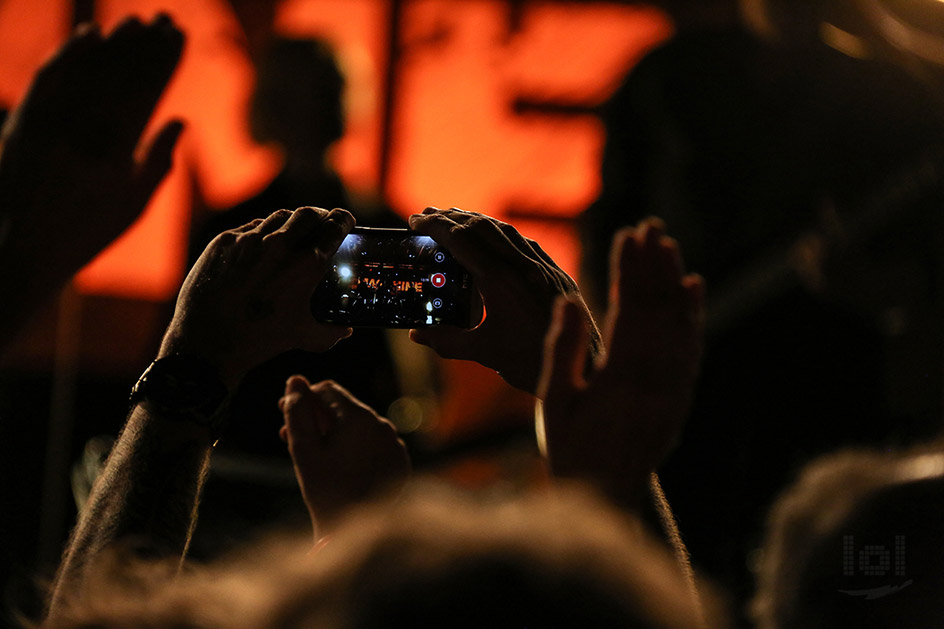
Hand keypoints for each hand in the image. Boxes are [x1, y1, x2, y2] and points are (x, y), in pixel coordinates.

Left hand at [0, 15, 183, 292]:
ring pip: (87, 68)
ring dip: (114, 42)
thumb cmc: (84, 236)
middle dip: (146, 43)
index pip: (147, 90)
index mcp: (114, 151)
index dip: (164, 60)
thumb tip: (180, 121)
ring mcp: (48, 121)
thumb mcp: (132, 207)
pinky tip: (89, 36)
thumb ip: (158, 162)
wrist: (15, 250)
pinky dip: (69, 53)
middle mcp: (81, 129)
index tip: (179, 37)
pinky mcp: (23, 119)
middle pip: (120, 72)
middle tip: (165, 19)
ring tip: (135, 22)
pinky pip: (49, 76)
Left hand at [159, 207, 353, 386]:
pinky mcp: (225, 241)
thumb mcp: (303, 337)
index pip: (335, 226)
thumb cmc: (259, 340)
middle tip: (322, 224)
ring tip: (293, 234)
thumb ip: (331, 332)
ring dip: (292, 223)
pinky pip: (251, 228)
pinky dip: (263, 233)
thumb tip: (345, 330)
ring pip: (279, 217)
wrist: (207, 341)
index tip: (345, 221)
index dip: (344, 220)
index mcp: (307, 264)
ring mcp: (250, 239)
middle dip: (320, 216)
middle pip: (309, 213)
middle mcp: (280, 244)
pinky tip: (262, 247)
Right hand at [278, 376, 410, 537]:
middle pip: (344, 408)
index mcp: (361, 418)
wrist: (356, 535)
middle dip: (316, 417)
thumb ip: (297, 412)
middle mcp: (384, 426)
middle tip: (288, 434)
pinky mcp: (400, 462)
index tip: (284, 412)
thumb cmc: (325, 492)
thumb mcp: (303, 450)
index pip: (328, 391)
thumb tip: (294, 380)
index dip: (303, 397)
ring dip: (333, 432)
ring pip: (359, 426)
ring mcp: (395, 444)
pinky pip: (374, 444)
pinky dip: (354, 447)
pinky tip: (334, 463)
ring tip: (309, 451)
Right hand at [408, 207, 601, 394]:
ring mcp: (542, 267)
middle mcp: (523, 266)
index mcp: (500, 281)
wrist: (584, 371)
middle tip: (428, 214)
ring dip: (477, 221)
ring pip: (505, 231)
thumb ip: (447, 341)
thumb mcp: (483, 353)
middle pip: (482, 227)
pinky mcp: (557, 274)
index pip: (462, 240)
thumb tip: (418, 334)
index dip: (436, 225)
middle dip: (452, 217)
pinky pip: (525, 243)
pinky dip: (502, 234)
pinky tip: (496, 238)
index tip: (416, 219)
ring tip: (456, 219)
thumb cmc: (533, 364)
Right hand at [537, 218, 704, 507]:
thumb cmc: (570, 449)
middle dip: (654, 266)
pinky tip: (693, 288)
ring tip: (668, 245)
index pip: (629, 313)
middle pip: (660, 312)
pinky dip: (694, 317)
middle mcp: (655, 382)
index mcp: (619, 380)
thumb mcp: (552, 403)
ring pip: (680, 326)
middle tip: (650, 226)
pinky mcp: (681, 399)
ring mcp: (673, 391)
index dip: (628, 272)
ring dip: (674, 282)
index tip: (626, 236)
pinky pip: (692, 350)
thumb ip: (562, 351)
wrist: (607, 496)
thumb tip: (571, 300)